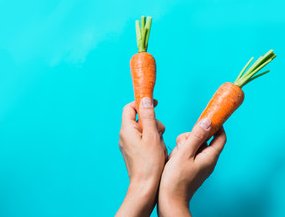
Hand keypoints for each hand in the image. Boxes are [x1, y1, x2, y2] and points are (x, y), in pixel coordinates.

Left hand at [115, 98, 166, 216]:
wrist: (145, 186)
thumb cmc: (150, 162)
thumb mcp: (152, 135)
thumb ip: (148, 116)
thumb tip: (145, 99)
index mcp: (127, 130)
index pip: (130, 107)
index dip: (142, 102)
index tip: (155, 103)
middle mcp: (124, 136)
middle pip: (139, 118)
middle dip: (152, 121)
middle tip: (160, 132)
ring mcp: (128, 145)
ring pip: (143, 129)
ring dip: (154, 132)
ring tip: (159, 144)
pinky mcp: (133, 152)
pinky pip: (143, 140)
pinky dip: (152, 141)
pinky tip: (158, 151)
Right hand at [158, 118, 226, 216]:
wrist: (170, 201)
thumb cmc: (176, 180)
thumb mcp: (185, 153)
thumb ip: (196, 136)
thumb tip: (208, 121)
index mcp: (210, 156)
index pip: (221, 136)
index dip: (216, 125)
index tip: (206, 118)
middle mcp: (208, 161)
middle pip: (205, 139)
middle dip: (193, 136)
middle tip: (183, 142)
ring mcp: (200, 165)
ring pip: (195, 146)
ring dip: (185, 144)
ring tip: (176, 154)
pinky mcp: (193, 169)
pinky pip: (190, 154)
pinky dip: (182, 152)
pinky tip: (174, 159)